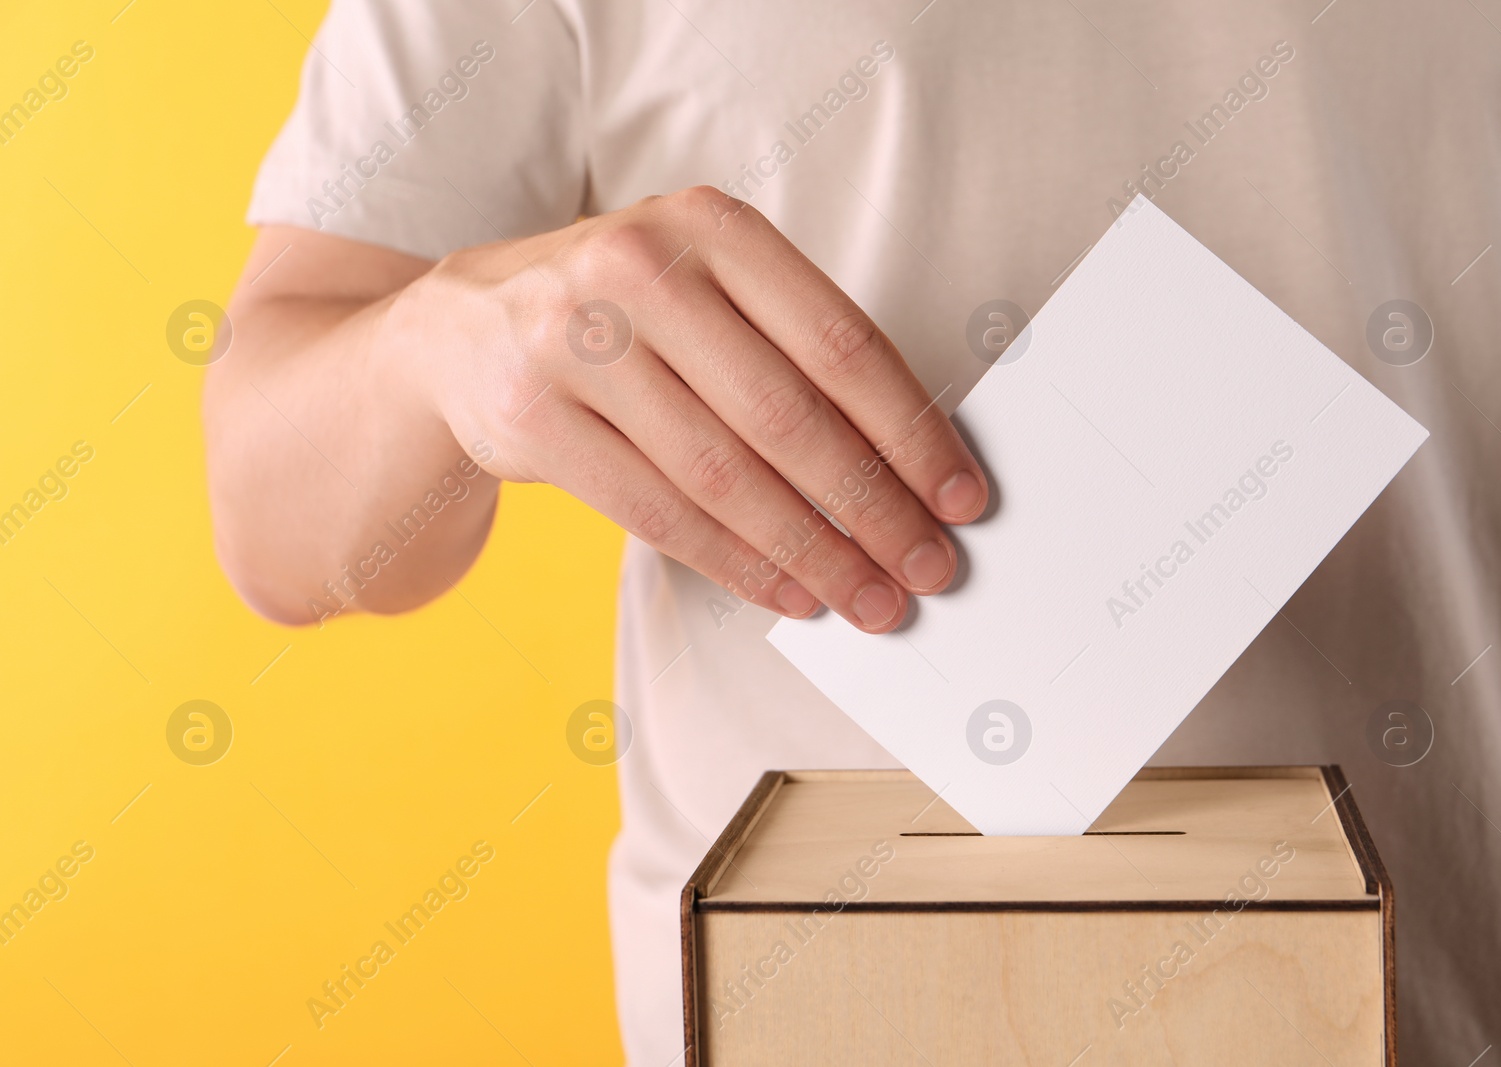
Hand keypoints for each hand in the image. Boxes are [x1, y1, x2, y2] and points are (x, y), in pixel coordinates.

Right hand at [391, 186, 988, 632]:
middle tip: (926, 567)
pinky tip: (790, 592)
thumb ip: (790, 347)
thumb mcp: (702, 287)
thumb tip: (908, 464)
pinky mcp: (530, 418)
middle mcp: (639, 269)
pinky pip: (658, 514)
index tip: (960, 496)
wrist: (461, 330)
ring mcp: (574, 342)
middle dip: (873, 509)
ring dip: (813, 553)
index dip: (911, 432)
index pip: (840, 342)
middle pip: (788, 417)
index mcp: (710, 226)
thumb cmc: (618, 315)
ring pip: (724, 477)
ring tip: (870, 598)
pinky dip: (737, 564)